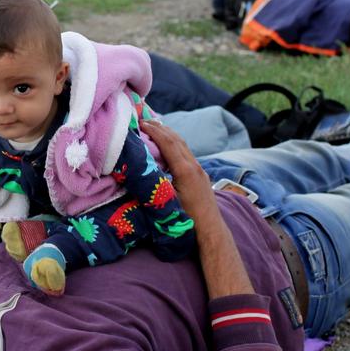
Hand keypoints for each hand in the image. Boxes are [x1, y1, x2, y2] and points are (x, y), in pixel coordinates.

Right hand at [142, 120, 252, 297]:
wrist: (211, 230)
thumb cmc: (187, 219)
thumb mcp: (167, 201)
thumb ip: (155, 184)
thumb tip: (139, 171)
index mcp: (185, 170)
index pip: (168, 143)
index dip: (155, 131)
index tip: (141, 122)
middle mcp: (194, 165)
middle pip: (176, 139)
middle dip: (160, 128)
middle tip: (144, 119)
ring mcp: (199, 170)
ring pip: (183, 145)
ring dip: (168, 135)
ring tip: (155, 127)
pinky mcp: (201, 175)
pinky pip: (186, 153)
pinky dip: (175, 144)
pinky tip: (169, 147)